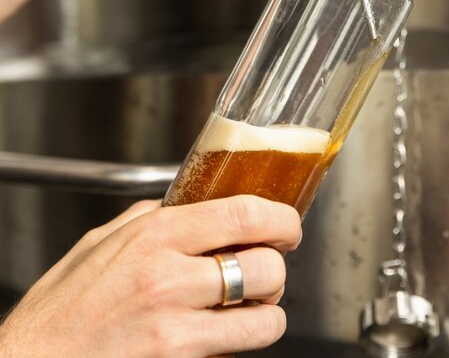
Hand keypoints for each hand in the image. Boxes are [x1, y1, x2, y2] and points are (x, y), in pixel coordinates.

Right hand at [0, 196, 301, 357]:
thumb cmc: (60, 310)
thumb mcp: (99, 244)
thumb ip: (147, 219)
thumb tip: (183, 205)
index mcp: (153, 235)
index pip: (243, 212)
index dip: (280, 217)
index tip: (287, 224)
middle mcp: (169, 277)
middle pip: (264, 264)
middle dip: (277, 266)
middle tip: (267, 266)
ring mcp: (176, 326)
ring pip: (264, 314)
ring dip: (268, 309)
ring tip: (252, 304)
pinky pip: (240, 350)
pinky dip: (247, 339)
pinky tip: (228, 332)